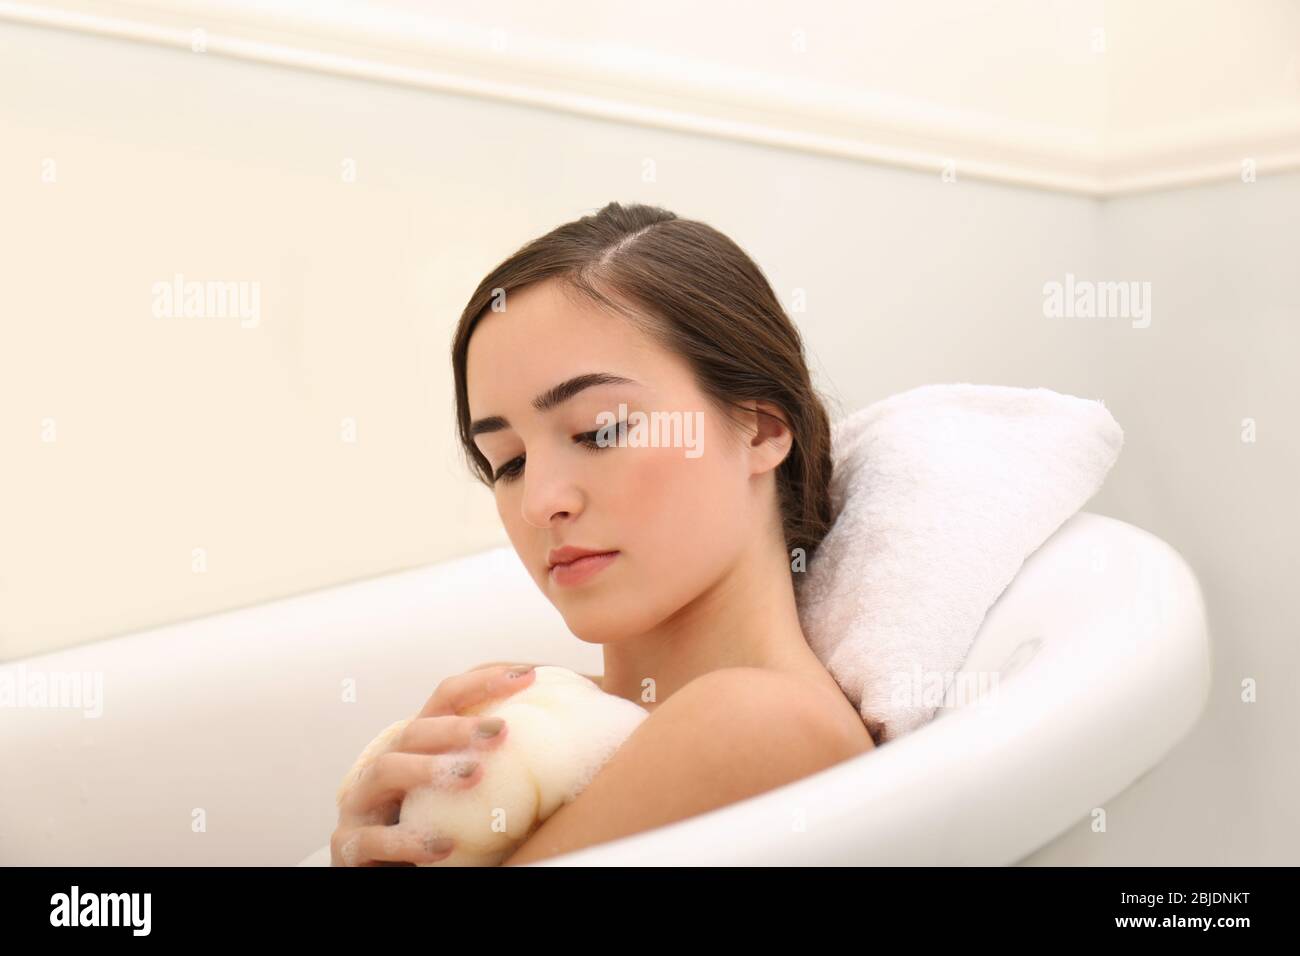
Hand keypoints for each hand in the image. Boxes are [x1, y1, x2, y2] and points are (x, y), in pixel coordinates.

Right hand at [330, 663, 537, 865]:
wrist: (383, 873)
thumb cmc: (434, 831)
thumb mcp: (466, 798)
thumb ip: (504, 775)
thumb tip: (569, 749)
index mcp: (417, 747)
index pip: (446, 700)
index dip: (484, 682)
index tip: (528, 675)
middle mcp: (385, 766)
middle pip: (415, 730)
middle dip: (457, 726)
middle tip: (501, 731)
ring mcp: (361, 804)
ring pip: (386, 769)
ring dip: (430, 769)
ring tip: (474, 776)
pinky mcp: (348, 845)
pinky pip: (374, 838)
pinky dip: (408, 840)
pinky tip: (443, 845)